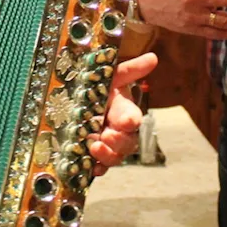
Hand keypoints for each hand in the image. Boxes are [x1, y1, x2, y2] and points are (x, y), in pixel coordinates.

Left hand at [87, 52, 157, 175]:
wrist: (73, 100)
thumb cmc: (96, 86)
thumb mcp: (110, 76)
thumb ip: (130, 70)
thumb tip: (153, 58)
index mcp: (123, 110)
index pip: (132, 117)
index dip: (131, 120)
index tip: (127, 121)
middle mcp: (118, 130)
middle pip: (128, 142)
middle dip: (119, 140)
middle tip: (106, 135)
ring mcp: (107, 145)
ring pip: (116, 156)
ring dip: (108, 155)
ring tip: (94, 148)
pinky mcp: (93, 157)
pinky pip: (100, 167)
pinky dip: (97, 169)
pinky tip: (91, 168)